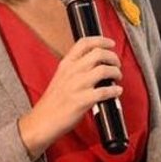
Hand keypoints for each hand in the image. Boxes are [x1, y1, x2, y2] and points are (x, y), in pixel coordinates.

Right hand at [18, 36, 122, 158]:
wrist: (42, 121)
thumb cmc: (53, 102)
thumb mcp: (60, 77)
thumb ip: (75, 68)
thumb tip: (96, 64)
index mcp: (66, 64)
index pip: (84, 43)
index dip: (101, 40)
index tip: (110, 43)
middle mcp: (72, 72)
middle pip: (98, 53)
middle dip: (113, 57)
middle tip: (116, 63)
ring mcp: (77, 86)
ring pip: (104, 70)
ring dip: (116, 72)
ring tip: (117, 77)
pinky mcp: (82, 101)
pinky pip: (105, 91)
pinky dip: (115, 90)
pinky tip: (117, 91)